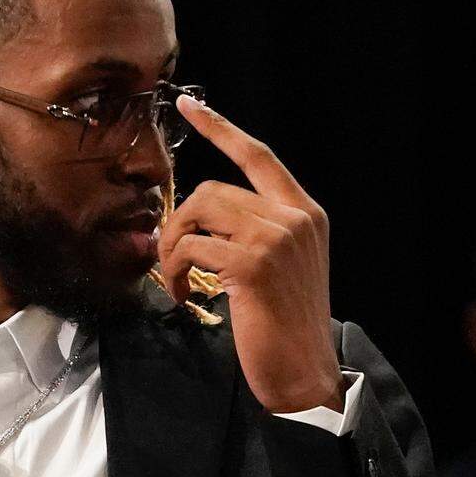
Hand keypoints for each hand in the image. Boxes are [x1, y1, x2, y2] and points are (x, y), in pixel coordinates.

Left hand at [158, 96, 342, 412]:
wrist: (304, 372)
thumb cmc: (284, 324)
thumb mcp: (281, 265)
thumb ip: (254, 230)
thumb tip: (198, 216)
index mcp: (304, 213)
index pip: (258, 155)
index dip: (220, 128)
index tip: (189, 104)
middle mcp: (294, 217)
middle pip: (212, 189)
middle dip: (179, 222)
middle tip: (170, 257)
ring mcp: (276, 238)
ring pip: (198, 212)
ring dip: (173, 247)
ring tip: (177, 277)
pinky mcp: (252, 264)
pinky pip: (191, 248)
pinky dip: (174, 271)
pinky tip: (182, 294)